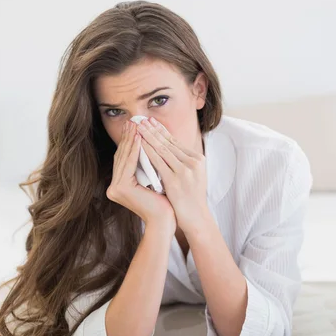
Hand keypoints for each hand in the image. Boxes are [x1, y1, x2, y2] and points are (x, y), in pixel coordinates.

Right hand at [106, 120, 175, 229]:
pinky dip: (135, 150)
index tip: (137, 125)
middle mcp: (113, 187)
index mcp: (120, 186)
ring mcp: (115, 188)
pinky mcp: (121, 188)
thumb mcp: (153, 179)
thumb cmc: (164, 202)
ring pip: (125, 158)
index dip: (130, 141)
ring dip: (131, 140)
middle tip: (134, 120)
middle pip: (122, 156)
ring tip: (137, 124)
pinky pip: (129, 164)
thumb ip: (147, 165)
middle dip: (129, 137)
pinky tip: (140, 137)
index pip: (125, 159)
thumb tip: (150, 143)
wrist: (165, 220)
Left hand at [136, 117, 209, 232]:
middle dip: (153, 129)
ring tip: (137, 127)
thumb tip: (168, 147)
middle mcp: (194, 162)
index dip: (161, 130)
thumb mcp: (191, 175)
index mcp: (198, 159)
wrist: (196, 217)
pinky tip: (139, 145)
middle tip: (141, 119)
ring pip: (163, 149)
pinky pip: (158, 162)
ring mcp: (185, 171)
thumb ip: (182, 162)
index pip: (176, 141)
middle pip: (169, 142)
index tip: (150, 121)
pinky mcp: (176, 180)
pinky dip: (147, 152)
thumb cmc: (190, 198)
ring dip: (148, 136)